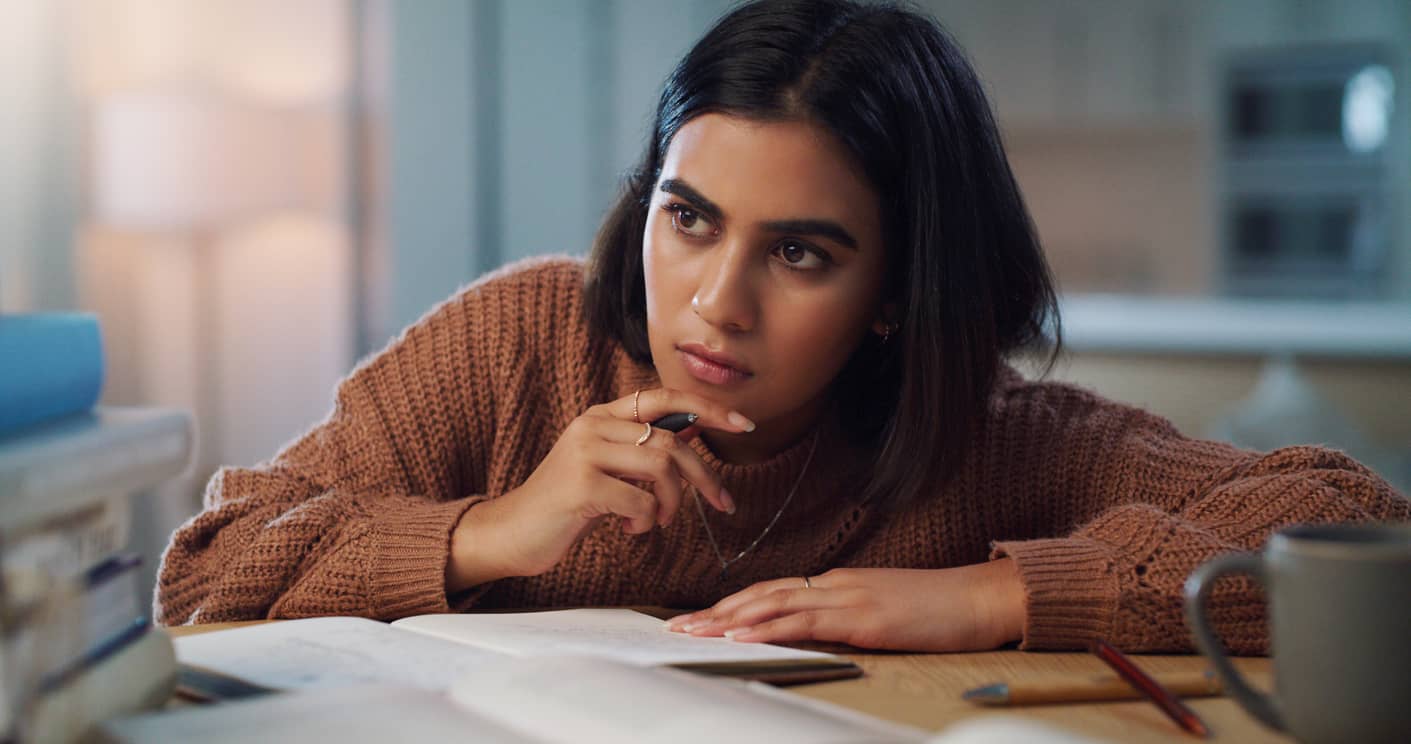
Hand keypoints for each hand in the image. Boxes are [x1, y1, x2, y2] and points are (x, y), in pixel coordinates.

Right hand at [446, 388, 754, 591]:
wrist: (511, 533)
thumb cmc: (566, 505)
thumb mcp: (606, 468)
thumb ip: (641, 448)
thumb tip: (693, 428)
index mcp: (600, 417)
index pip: (664, 397)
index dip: (709, 407)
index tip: (746, 424)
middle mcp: (592, 426)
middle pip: (671, 440)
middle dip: (705, 476)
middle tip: (723, 503)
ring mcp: (584, 453)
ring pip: (662, 466)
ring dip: (673, 503)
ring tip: (657, 522)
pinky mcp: (581, 485)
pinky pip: (641, 500)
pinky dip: (646, 521)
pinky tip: (629, 529)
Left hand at [664, 560, 1025, 651]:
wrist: (980, 598)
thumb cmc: (938, 610)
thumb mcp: (884, 612)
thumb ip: (848, 619)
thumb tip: (815, 635)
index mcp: (838, 584)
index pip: (773, 592)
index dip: (732, 604)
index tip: (698, 617)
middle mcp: (835, 585)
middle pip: (762, 594)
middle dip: (715, 610)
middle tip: (674, 625)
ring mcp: (848, 598)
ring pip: (774, 604)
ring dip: (728, 618)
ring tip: (692, 631)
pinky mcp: (863, 617)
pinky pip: (806, 621)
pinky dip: (768, 627)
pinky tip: (742, 635)